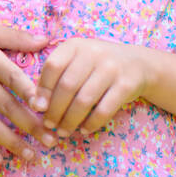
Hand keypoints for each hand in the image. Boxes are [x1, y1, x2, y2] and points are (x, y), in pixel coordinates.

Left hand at [31, 37, 149, 137]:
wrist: (139, 63)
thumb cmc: (98, 65)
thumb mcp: (77, 61)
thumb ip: (56, 77)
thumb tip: (36, 105)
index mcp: (76, 45)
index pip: (53, 66)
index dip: (43, 90)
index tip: (38, 108)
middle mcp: (94, 52)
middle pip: (67, 86)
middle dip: (55, 110)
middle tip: (49, 125)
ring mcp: (112, 68)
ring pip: (84, 100)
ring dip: (70, 120)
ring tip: (63, 131)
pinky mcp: (127, 84)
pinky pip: (104, 109)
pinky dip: (91, 123)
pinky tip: (85, 129)